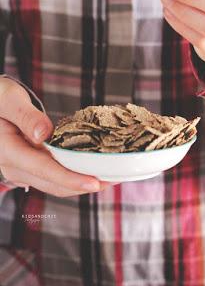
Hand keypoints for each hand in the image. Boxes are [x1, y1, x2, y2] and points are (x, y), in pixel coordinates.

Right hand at [0, 78, 109, 196]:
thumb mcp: (9, 100)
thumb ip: (26, 116)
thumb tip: (43, 134)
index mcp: (8, 151)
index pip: (43, 169)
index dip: (70, 178)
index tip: (95, 182)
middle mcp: (14, 167)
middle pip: (53, 183)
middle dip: (84, 185)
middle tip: (113, 180)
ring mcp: (21, 170)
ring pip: (55, 185)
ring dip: (81, 184)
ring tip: (109, 178)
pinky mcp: (29, 168)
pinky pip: (53, 178)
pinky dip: (73, 177)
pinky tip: (91, 170)